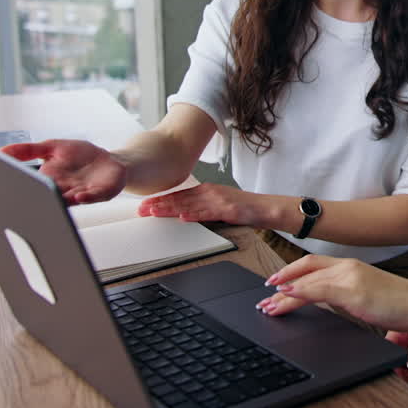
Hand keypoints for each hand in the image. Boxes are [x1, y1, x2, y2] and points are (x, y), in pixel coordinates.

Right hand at [1, 139, 124, 203]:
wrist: (110, 160)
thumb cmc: (80, 155)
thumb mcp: (52, 147)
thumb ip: (28, 149)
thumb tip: (0, 151)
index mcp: (49, 179)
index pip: (32, 185)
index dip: (21, 186)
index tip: (7, 186)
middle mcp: (63, 190)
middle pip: (47, 196)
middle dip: (38, 198)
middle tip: (26, 198)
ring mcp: (82, 192)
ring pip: (68, 200)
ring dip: (59, 201)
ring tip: (51, 198)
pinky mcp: (100, 192)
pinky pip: (92, 197)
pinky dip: (85, 198)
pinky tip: (79, 196)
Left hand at [137, 183, 262, 225]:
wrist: (265, 207)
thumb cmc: (244, 207)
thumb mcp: (219, 203)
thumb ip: (201, 205)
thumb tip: (182, 211)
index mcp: (207, 190)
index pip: (179, 194)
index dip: (161, 199)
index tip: (146, 203)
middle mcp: (210, 192)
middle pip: (180, 199)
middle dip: (159, 204)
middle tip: (142, 209)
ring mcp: (218, 200)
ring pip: (189, 205)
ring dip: (170, 209)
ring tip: (155, 212)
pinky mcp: (227, 210)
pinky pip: (207, 213)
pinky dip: (194, 215)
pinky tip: (183, 217)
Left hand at [257, 255, 407, 332]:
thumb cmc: (398, 303)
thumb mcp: (362, 297)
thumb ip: (339, 296)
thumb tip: (318, 301)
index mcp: (350, 266)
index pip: (313, 264)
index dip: (291, 272)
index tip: (276, 283)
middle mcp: (347, 267)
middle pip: (306, 268)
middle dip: (282, 279)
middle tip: (264, 293)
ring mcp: (350, 276)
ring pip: (308, 280)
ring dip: (284, 293)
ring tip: (269, 305)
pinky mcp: (353, 289)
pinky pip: (319, 288)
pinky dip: (300, 292)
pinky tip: (287, 297)